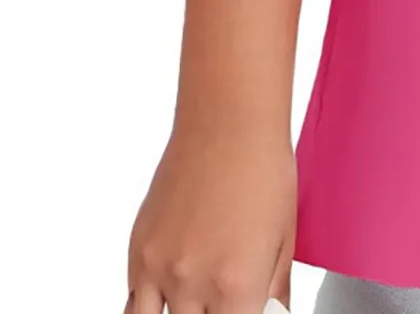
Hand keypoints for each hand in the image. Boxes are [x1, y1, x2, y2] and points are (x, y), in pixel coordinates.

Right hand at [126, 120, 294, 313]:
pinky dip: (151, 306)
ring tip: (196, 301)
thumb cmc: (264, 172)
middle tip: (223, 301)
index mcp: (236, 287)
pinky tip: (171, 295)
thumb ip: (274, 293)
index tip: (243, 308)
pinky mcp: (137, 252)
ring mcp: (158, 270)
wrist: (228, 124)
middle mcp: (191, 284)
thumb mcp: (284, 240)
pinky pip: (135, 303)